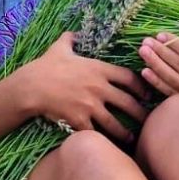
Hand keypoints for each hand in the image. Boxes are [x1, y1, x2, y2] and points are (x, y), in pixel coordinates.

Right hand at [12, 32, 150, 142]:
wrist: (30, 86)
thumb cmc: (45, 66)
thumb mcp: (59, 48)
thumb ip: (70, 39)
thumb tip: (73, 32)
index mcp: (99, 69)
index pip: (129, 78)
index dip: (141, 86)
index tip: (146, 94)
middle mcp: (99, 87)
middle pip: (128, 102)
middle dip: (140, 112)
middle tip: (147, 120)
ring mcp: (90, 105)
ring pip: (115, 123)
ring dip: (125, 132)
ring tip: (132, 139)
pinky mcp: (79, 120)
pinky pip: (95, 133)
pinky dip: (102, 140)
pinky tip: (108, 146)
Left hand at [138, 33, 178, 135]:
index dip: (174, 42)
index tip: (160, 34)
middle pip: (177, 64)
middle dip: (160, 51)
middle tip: (145, 40)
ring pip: (171, 77)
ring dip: (154, 63)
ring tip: (142, 51)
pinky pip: (169, 92)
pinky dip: (156, 82)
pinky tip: (145, 72)